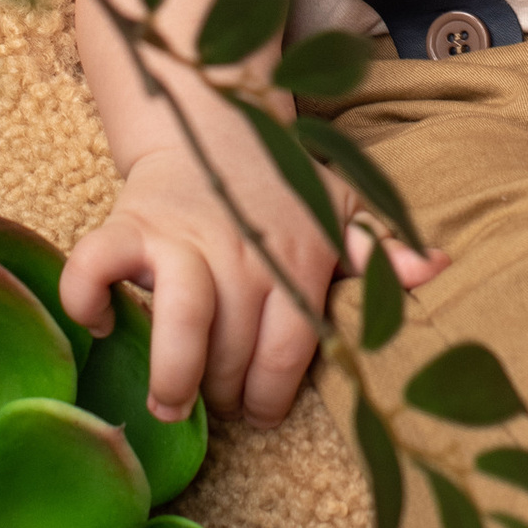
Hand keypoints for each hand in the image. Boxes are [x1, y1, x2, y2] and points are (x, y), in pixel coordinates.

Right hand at [59, 130, 446, 427]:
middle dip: (223, 395)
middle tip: (215, 403)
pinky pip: (96, 268)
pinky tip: (105, 325)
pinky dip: (91, 302)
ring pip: (180, 320)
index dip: (273, 396)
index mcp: (297, 258)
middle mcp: (243, 252)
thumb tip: (436, 268)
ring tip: (168, 402)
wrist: (210, 117)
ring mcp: (183, 238)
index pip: (290, 352)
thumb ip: (381, 247)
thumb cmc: (279, 182)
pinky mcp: (128, 223)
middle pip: (234, 352)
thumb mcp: (339, 208)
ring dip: (172, 374)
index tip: (260, 410)